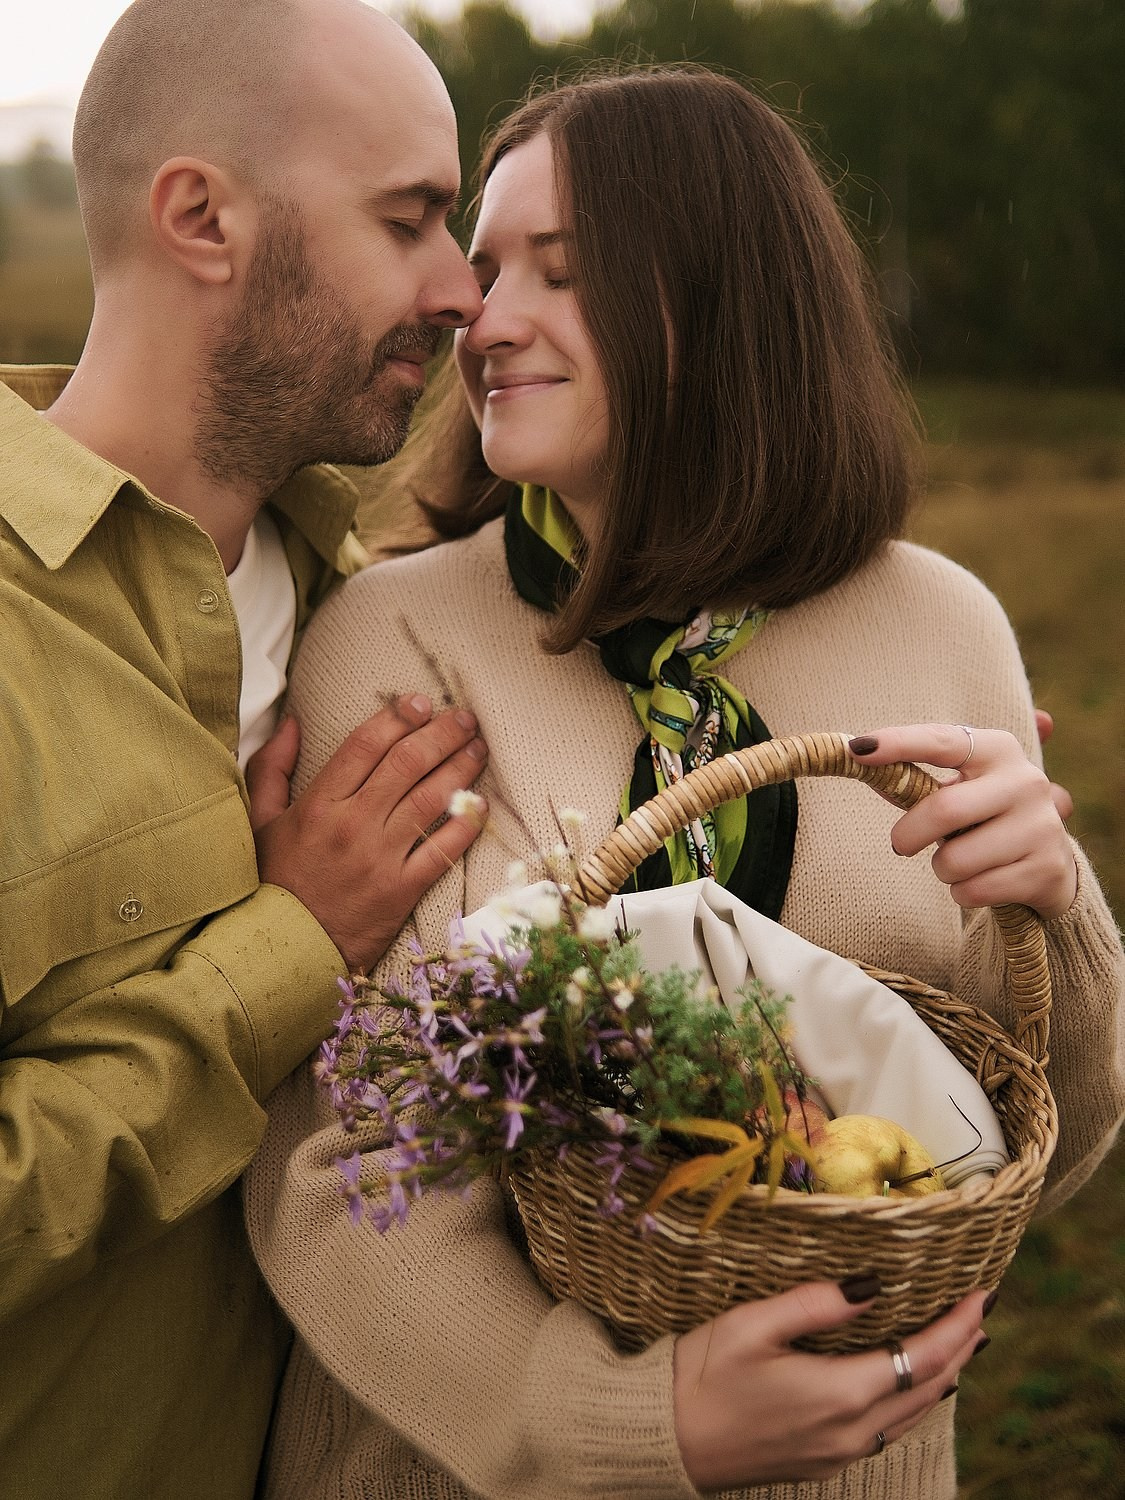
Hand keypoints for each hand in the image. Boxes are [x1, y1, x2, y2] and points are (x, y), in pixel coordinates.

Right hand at [246, 696, 487, 971]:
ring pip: (431, 798)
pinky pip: (443, 849)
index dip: (397, 716)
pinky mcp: (402, 889)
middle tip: (464, 717)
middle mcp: (353, 824)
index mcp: (318, 803)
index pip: (366, 744)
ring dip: (461, 766)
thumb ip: (272, 767)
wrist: (285, 951)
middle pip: (408, 763)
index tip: (420, 701)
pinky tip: (481, 803)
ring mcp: (380, 857)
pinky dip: (467, 823)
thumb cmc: (274, 882)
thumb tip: (291, 721)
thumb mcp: (260, 821)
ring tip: (479, 747)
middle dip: (442, 733)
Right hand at [673, 1281, 986, 1488]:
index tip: (984, 1293)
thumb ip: (816, 1304)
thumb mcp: (752, 1324)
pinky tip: (908, 1382)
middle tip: (981, 1310)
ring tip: (960, 1342)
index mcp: (840, 1394)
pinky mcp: (824, 1461)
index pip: (923, 1358)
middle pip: (929, 1389)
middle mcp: (852, 1432)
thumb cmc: (701, 1375)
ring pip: (913, 1414)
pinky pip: (888, 1430)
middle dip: (961, 1348)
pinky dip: (913, 1399)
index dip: (958, 1325)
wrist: (667, 1442)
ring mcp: (840, 1453)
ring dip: (943, 1375)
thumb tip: (872, 1284)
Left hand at [848, 724, 1076, 917]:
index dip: (899, 743)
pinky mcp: (1045, 870)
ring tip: (959, 862)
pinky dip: (962, 892)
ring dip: (942, 869)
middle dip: (909, 834)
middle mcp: (1025, 782)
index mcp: (998, 750)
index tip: (857, 748)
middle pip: (944, 810)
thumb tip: (859, 755)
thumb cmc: (986, 817)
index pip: (942, 742)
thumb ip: (915, 778)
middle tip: (900, 844)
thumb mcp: (960, 789)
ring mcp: (1041, 826)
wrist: (1050, 864)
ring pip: (955, 860)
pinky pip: (973, 891)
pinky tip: (981, 881)